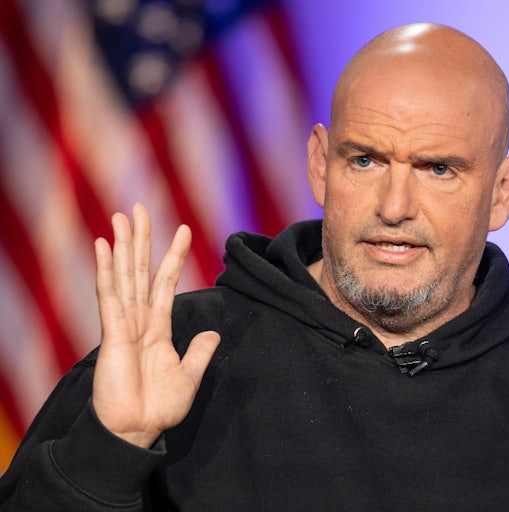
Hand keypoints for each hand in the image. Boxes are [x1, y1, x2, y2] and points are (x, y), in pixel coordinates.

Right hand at [92, 204, 219, 447]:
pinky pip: (109, 296)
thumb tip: (212, 333)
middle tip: (139, 208)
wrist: (137, 430)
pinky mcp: (112, 334)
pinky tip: (104, 247)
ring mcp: (124, 324)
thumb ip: (199, 352)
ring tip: (122, 216)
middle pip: (141, 270)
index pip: (166, 282)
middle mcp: (139, 319)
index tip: (183, 229)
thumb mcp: (189, 375)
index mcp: (158, 327)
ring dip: (124, 245)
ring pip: (125, 275)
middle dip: (141, 239)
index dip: (173, 255)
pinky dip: (106, 271)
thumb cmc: (158, 406)